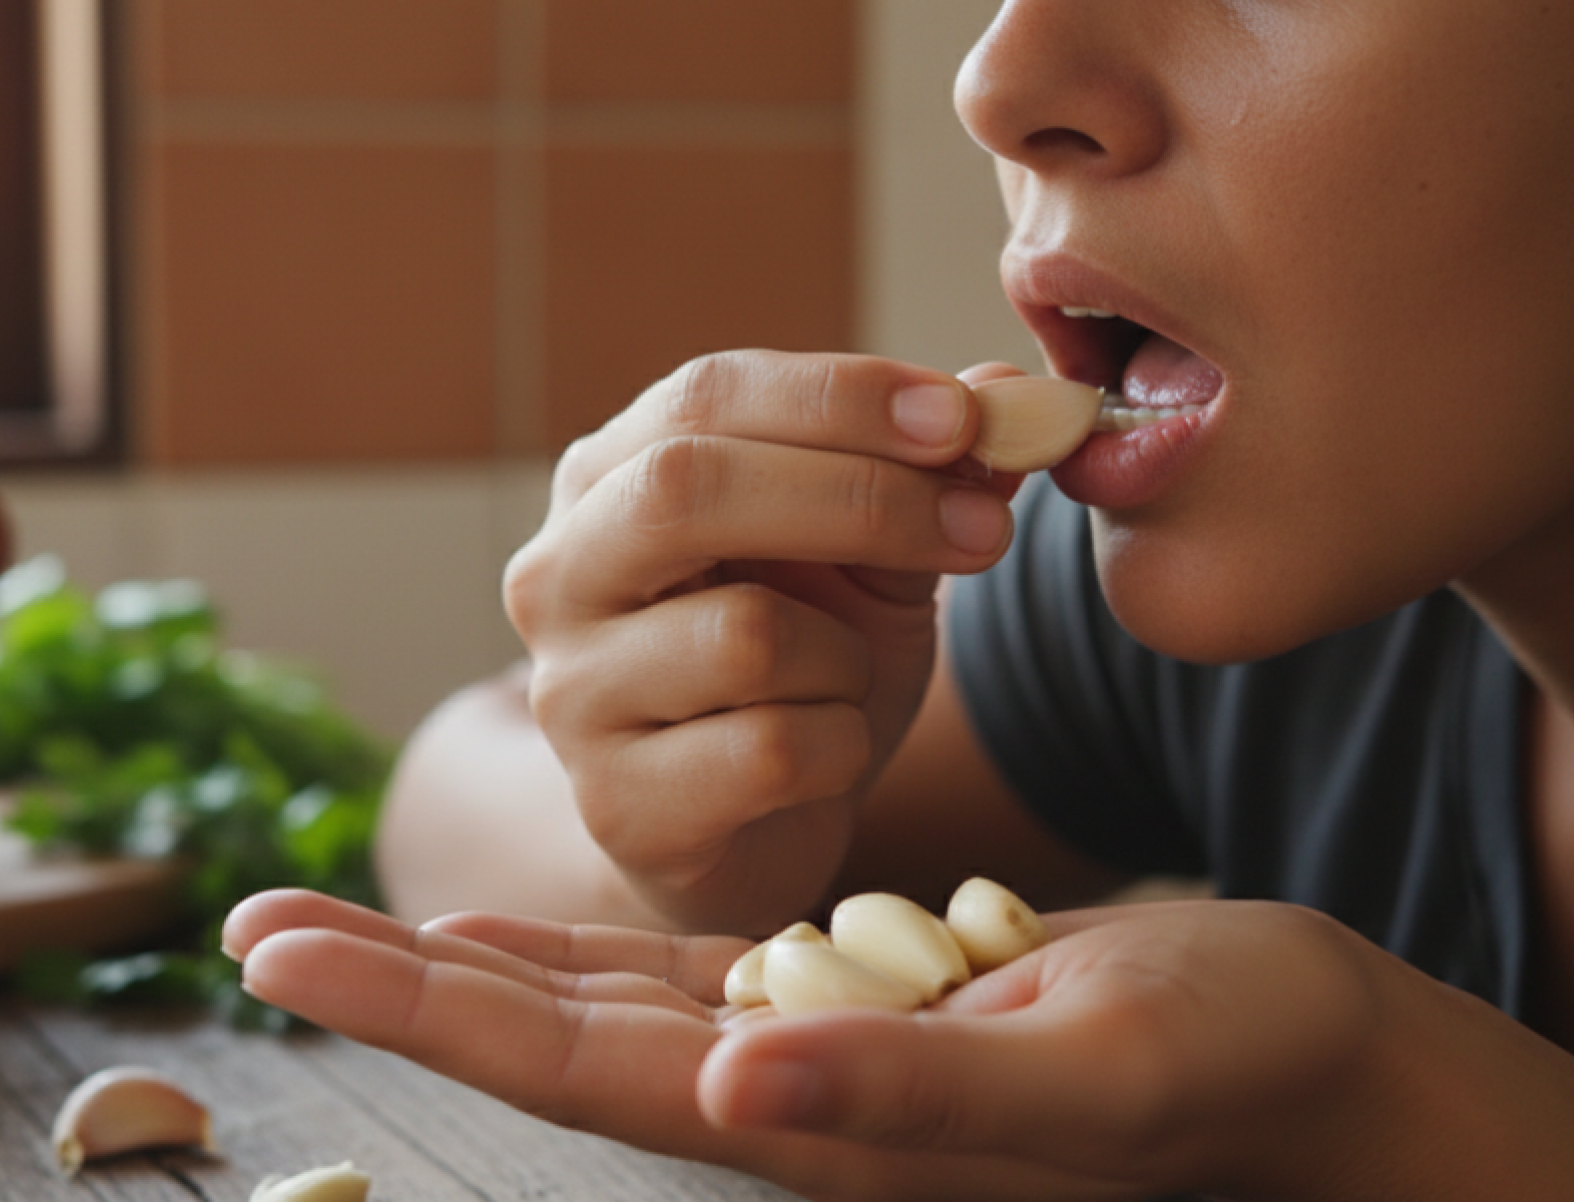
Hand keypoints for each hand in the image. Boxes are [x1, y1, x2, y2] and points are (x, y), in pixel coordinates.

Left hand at [224, 889, 1413, 1201]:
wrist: (1301, 1059)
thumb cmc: (1220, 1064)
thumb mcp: (1082, 1072)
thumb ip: (908, 1095)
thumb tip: (737, 1078)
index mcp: (816, 1126)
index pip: (580, 1071)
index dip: (430, 1010)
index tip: (286, 948)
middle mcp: (788, 1102)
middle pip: (554, 1039)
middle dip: (406, 982)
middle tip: (256, 920)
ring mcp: (814, 1056)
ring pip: (602, 1009)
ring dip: (472, 966)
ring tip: (352, 920)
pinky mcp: (857, 1008)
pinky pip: (687, 977)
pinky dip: (589, 952)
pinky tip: (525, 934)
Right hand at [504, 352, 1023, 931]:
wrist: (747, 830)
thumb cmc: (798, 670)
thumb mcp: (868, 556)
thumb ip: (926, 475)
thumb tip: (1012, 393)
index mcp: (608, 480)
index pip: (706, 396)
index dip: (840, 396)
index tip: (964, 417)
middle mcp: (561, 574)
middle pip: (687, 489)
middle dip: (858, 498)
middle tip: (980, 526)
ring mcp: (574, 693)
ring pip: (746, 636)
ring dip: (847, 658)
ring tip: (846, 681)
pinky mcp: (619, 804)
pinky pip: (770, 751)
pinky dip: (839, 748)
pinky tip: (822, 757)